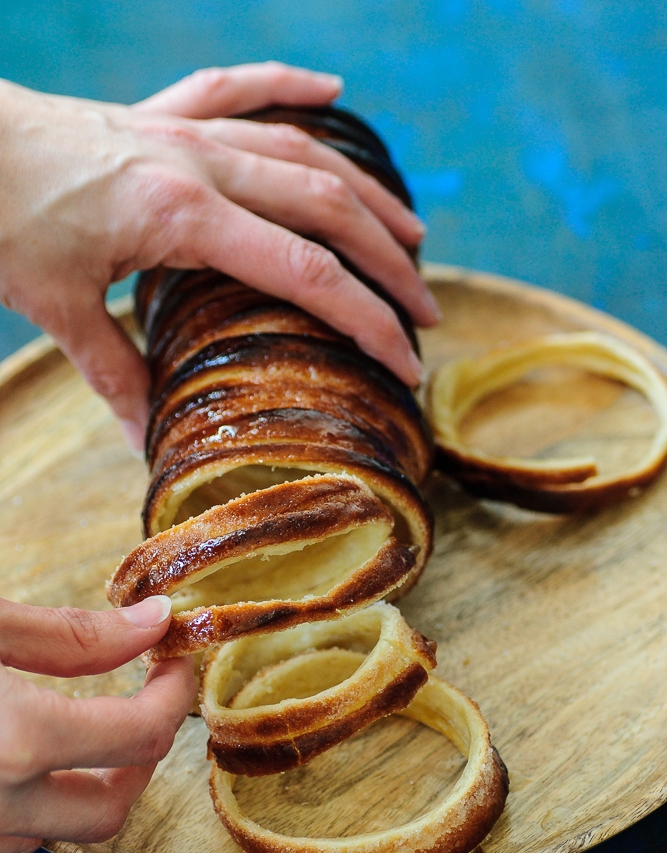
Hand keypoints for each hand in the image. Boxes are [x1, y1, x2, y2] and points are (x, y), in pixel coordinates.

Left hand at [0, 62, 437, 453]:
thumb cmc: (0, 216)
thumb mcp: (56, 305)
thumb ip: (114, 372)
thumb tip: (151, 443)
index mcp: (182, 215)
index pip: (307, 274)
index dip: (367, 321)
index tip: (406, 361)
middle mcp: (200, 163)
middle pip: (328, 208)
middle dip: (389, 263)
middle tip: (426, 310)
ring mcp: (184, 131)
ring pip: (302, 151)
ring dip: (365, 192)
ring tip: (410, 232)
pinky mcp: (161, 114)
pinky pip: (240, 89)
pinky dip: (290, 87)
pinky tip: (332, 89)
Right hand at [0, 595, 195, 852]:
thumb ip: (71, 634)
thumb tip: (153, 622)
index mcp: (17, 741)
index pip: (141, 735)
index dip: (174, 693)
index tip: (175, 661)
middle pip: (109, 808)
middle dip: (141, 754)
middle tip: (145, 700)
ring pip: (55, 832)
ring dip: (84, 786)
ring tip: (85, 726)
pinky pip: (9, 836)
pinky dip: (32, 803)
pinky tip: (23, 757)